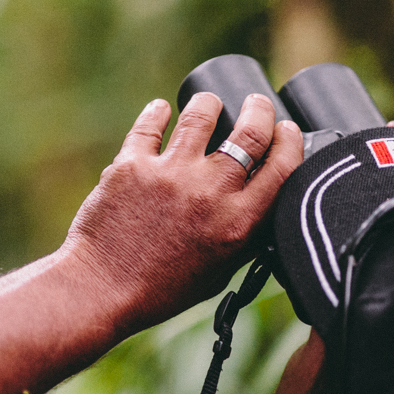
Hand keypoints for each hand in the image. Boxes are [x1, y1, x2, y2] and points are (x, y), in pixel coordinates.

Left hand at [64, 92, 303, 333]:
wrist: (102, 290)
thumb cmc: (162, 290)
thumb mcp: (220, 274)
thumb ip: (245, 241)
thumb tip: (265, 210)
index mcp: (239, 223)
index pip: (283, 166)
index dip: (291, 140)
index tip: (288, 130)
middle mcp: (210, 193)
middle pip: (251, 131)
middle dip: (259, 109)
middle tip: (256, 103)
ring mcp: (170, 174)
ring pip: (202, 114)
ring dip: (210, 103)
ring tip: (209, 103)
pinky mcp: (132, 165)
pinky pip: (151, 123)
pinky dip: (159, 112)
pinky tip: (162, 110)